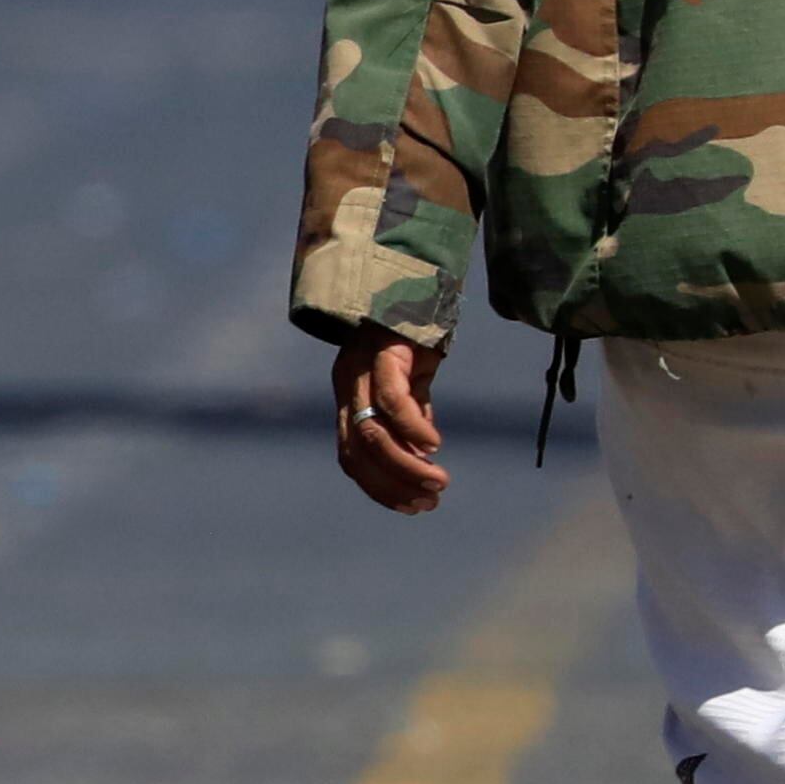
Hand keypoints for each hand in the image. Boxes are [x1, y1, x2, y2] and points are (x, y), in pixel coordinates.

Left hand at [332, 334, 448, 514]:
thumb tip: (422, 454)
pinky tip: (434, 444)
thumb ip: (412, 415)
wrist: (415, 275)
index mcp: (348, 395)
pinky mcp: (384, 350)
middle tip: (429, 502)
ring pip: (371, 432)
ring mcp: (361, 367)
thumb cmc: (413, 332)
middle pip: (357, 452)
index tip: (412, 508)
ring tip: (437, 482)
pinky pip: (392, 399)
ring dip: (404, 465)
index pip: (350, 456)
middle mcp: (347, 383)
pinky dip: (412, 428)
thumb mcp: (411, 381)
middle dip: (392, 486)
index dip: (378, 488)